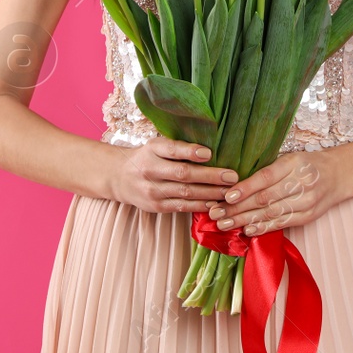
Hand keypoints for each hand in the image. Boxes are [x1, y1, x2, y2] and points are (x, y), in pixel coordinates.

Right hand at [109, 137, 239, 213]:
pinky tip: (215, 204)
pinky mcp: (156, 207)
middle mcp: (151, 170)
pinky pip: (182, 207)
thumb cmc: (146, 157)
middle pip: (183, 174)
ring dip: (210, 193)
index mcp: (152, 150)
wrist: (119, 178)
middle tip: (232, 177)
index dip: (190, 152)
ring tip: (230, 192)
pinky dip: (200, 205)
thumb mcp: (157, 145)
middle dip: (211, 176)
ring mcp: (153, 191)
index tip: (209, 153)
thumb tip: (210, 151)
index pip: (172, 150)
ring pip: (186, 193)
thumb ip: (178, 146)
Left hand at [206, 150, 346, 235]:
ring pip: (271, 214)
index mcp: (294, 164)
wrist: (338, 175)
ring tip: (224, 224)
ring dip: (245, 220)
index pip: (266, 178)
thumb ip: (268, 169)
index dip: (246, 188)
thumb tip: (235, 182)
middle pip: (265, 198)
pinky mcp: (307, 217)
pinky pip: (282, 223)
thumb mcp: (289, 158)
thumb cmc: (307, 164)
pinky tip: (247, 230)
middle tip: (216, 212)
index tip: (227, 195)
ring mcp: (306, 202)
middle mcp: (301, 184)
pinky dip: (263, 227)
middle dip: (237, 208)